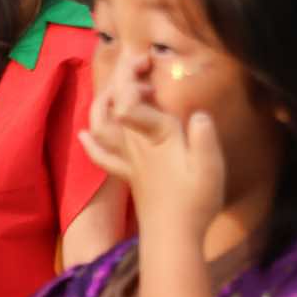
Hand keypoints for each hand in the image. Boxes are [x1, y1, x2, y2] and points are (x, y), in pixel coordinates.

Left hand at [77, 55, 225, 240]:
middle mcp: (136, 144)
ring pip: (103, 124)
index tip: (149, 60)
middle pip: (115, 103)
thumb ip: (204, 136)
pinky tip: (85, 134)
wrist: (173, 237)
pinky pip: (102, 155)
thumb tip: (198, 113)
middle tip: (141, 60)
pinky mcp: (129, 174)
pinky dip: (91, 141)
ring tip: (119, 84)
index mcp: (156, 137)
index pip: (131, 101)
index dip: (133, 77)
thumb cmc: (195, 201)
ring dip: (106, 99)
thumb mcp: (210, 167)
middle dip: (123, 76)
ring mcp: (128, 159)